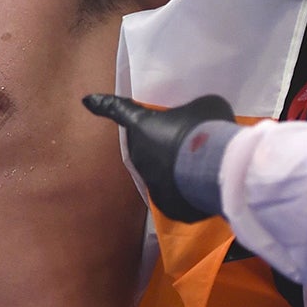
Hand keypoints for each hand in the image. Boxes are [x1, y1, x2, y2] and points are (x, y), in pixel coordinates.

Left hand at [83, 92, 237, 222]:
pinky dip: (189, 190)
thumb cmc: (207, 130)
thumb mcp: (205, 106)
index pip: (119, 110)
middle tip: (187, 141)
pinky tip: (207, 185)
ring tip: (202, 165)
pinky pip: (177, 194)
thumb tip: (201, 119)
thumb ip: (195, 111)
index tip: (88, 101)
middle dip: (163, 144)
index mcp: (143, 125)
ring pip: (162, 172)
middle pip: (146, 145)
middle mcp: (140, 154)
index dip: (105, 104)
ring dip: (177, 169)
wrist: (218, 171)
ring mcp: (151, 182)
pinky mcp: (168, 205)